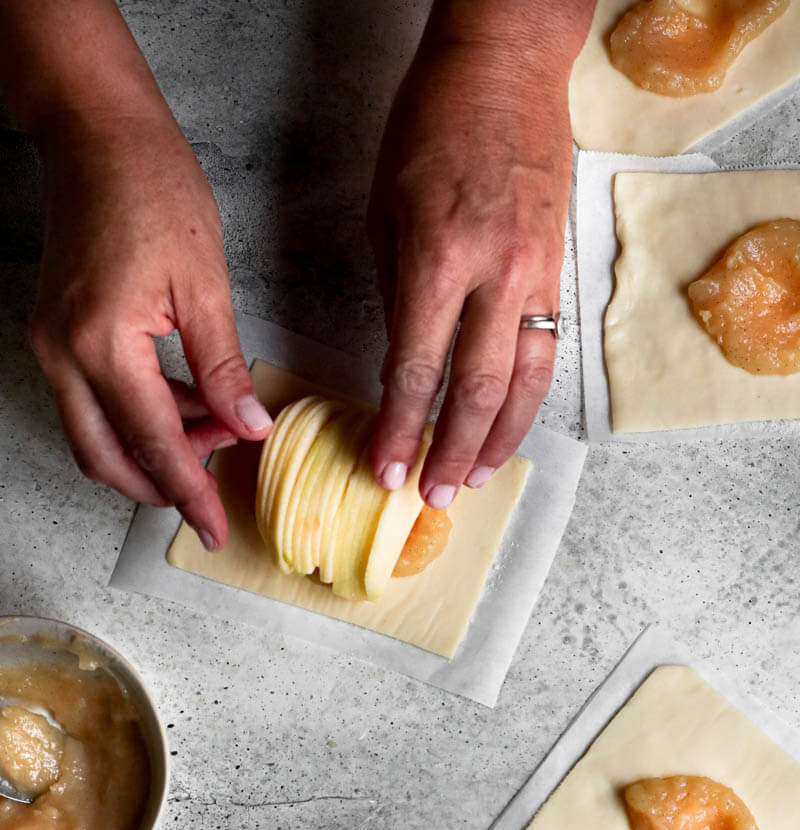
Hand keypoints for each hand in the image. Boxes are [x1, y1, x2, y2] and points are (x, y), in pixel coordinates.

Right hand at [29, 111, 270, 549]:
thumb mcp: (205, 283)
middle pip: (107, 459)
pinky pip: (94, 400)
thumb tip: (247, 426)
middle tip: (215, 488)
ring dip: (153, 448)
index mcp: (102, 346)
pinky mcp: (58, 333)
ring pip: (97, 434)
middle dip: (161, 484)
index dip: (190, 493)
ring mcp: (53, 345)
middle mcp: (63, 354)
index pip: (154, 445)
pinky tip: (191, 402)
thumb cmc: (152, 189)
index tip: (215, 530)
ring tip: (218, 430)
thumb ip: (223, 367)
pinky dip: (139, 415)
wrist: (97, 135)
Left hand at [368, 33, 573, 506]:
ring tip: (474, 477)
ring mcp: (536, 273)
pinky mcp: (558, 269)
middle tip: (433, 496)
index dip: (401, 429)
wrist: (508, 69)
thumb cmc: (433, 127)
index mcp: (440, 257)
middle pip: (479, 391)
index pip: (417, 370)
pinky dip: (528, 397)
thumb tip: (398, 369)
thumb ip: (397, 296)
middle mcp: (496, 274)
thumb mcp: (387, 210)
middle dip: (452, 452)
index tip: (386, 468)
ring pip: (527, 381)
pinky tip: (510, 425)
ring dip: (499, 439)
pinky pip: (548, 349)